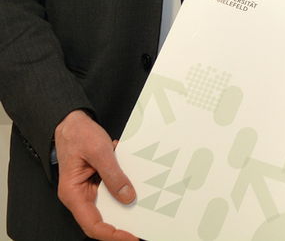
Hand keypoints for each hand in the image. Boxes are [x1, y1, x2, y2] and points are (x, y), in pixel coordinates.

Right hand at [53, 110, 138, 240]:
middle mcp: (79, 195)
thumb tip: (127, 197)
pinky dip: (124, 188)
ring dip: (125, 205)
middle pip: (101, 219)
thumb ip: (113, 175)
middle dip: (122, 223)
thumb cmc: (78, 134)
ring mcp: (88, 189)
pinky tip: (139, 184)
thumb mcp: (99, 151)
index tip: (130, 236)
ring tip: (146, 206)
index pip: (92, 224)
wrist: (72, 121)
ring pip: (108, 205)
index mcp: (73, 194)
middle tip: (144, 223)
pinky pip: (111, 190)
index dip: (111, 234)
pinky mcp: (96, 181)